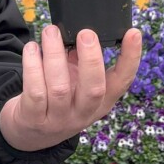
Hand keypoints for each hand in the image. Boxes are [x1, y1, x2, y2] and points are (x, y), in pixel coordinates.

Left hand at [0, 25, 141, 152]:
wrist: (30, 133)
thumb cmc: (58, 98)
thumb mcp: (77, 84)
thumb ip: (82, 61)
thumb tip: (84, 31)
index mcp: (101, 102)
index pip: (122, 82)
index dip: (130, 58)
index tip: (133, 33)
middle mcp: (83, 113)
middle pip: (94, 89)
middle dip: (91, 59)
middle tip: (86, 33)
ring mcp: (58, 119)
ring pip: (59, 87)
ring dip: (55, 55)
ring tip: (51, 32)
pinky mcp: (33, 119)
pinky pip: (34, 91)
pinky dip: (32, 66)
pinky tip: (31, 49)